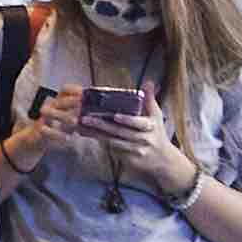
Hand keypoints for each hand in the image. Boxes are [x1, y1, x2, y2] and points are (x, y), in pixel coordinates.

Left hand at [89, 109, 203, 200]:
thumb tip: (148, 82)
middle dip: (102, 125)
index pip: (139, 123)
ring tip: (81, 126)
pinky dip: (97, 140)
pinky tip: (85, 134)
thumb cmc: (156, 133)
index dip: (128, 120)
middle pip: (120, 132)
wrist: (161, 159)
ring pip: (111, 141)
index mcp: (150, 126)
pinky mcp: (125, 158)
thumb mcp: (156, 116)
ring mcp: (133, 150)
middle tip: (85, 118)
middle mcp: (143, 139)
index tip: (116, 116)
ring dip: (95, 134)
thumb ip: (149, 100)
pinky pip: (109, 148)